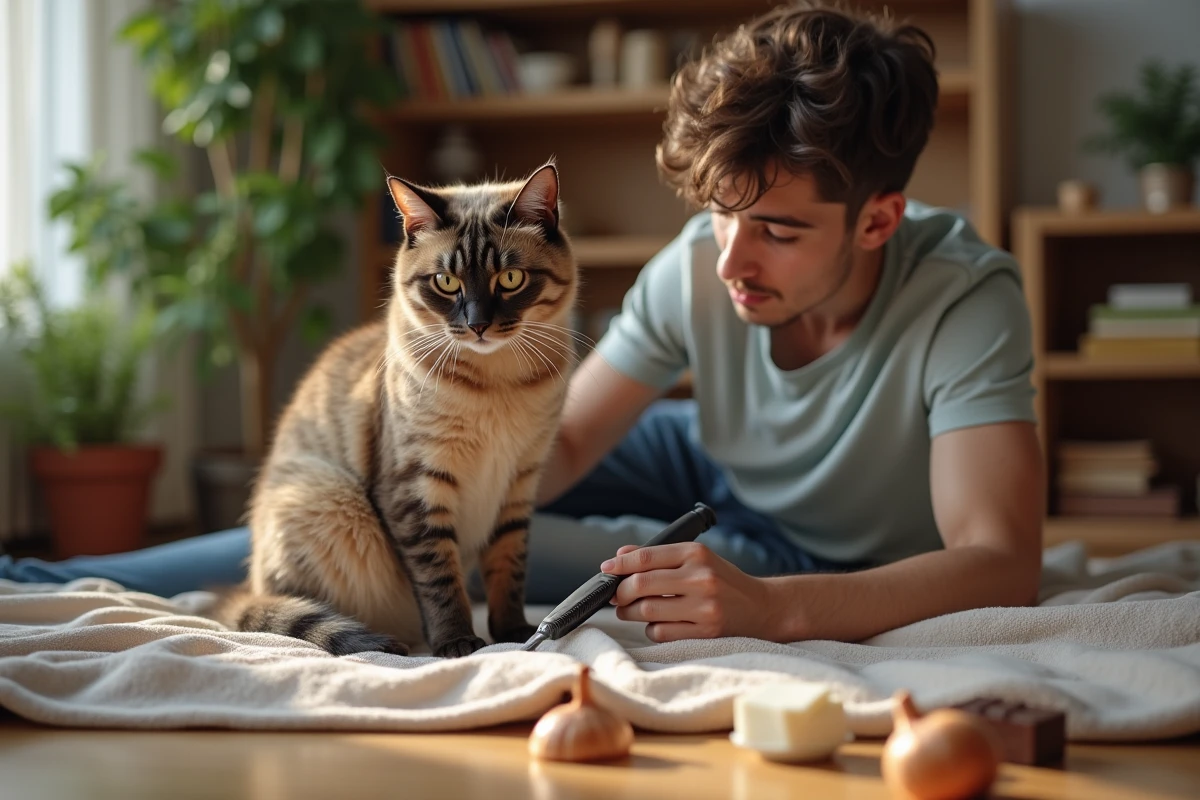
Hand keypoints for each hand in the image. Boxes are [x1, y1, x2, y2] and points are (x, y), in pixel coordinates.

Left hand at [601, 542, 772, 642]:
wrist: (763, 607)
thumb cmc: (724, 581)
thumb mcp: (696, 559)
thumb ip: (659, 556)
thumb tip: (620, 556)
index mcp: (696, 554)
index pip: (647, 557)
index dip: (620, 565)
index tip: (606, 569)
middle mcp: (701, 578)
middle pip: (641, 585)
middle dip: (621, 592)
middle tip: (617, 596)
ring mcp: (704, 607)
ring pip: (647, 611)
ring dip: (631, 612)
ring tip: (632, 610)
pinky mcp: (706, 632)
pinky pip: (661, 632)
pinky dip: (652, 629)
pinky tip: (658, 623)